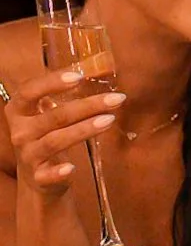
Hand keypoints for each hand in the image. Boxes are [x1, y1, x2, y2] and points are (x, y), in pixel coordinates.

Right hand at [3, 70, 125, 197]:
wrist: (37, 176)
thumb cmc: (47, 135)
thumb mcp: (48, 112)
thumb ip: (65, 93)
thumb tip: (100, 67)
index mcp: (19, 110)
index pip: (29, 91)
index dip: (52, 82)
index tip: (78, 76)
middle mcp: (20, 132)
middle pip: (55, 116)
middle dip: (88, 106)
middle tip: (117, 99)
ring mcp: (28, 155)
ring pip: (56, 141)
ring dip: (84, 130)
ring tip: (110, 120)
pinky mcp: (38, 177)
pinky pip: (47, 175)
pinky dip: (58, 172)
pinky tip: (73, 168)